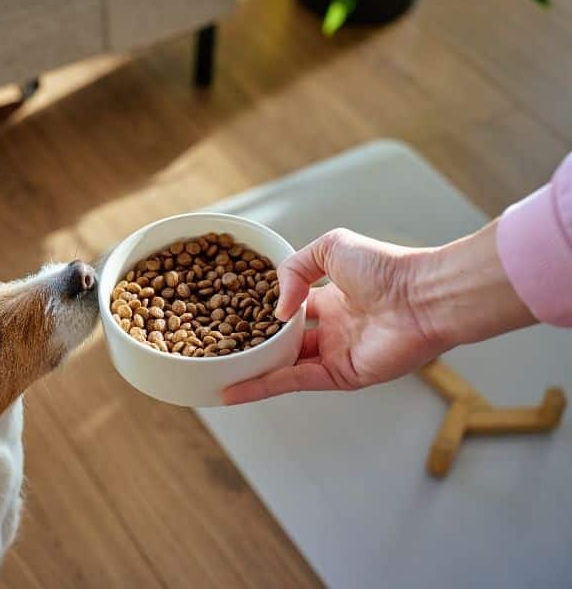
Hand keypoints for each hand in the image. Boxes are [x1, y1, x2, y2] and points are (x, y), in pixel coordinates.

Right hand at [222, 228, 443, 403]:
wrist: (422, 295)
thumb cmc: (386, 266)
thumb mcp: (329, 247)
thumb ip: (293, 269)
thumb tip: (277, 310)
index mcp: (332, 299)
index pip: (289, 310)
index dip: (263, 312)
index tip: (231, 314)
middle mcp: (333, 329)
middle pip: (283, 343)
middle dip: (253, 347)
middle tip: (217, 350)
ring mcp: (337, 354)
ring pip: (284, 366)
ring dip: (251, 371)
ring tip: (215, 374)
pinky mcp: (342, 376)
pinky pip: (296, 382)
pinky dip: (264, 387)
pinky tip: (234, 390)